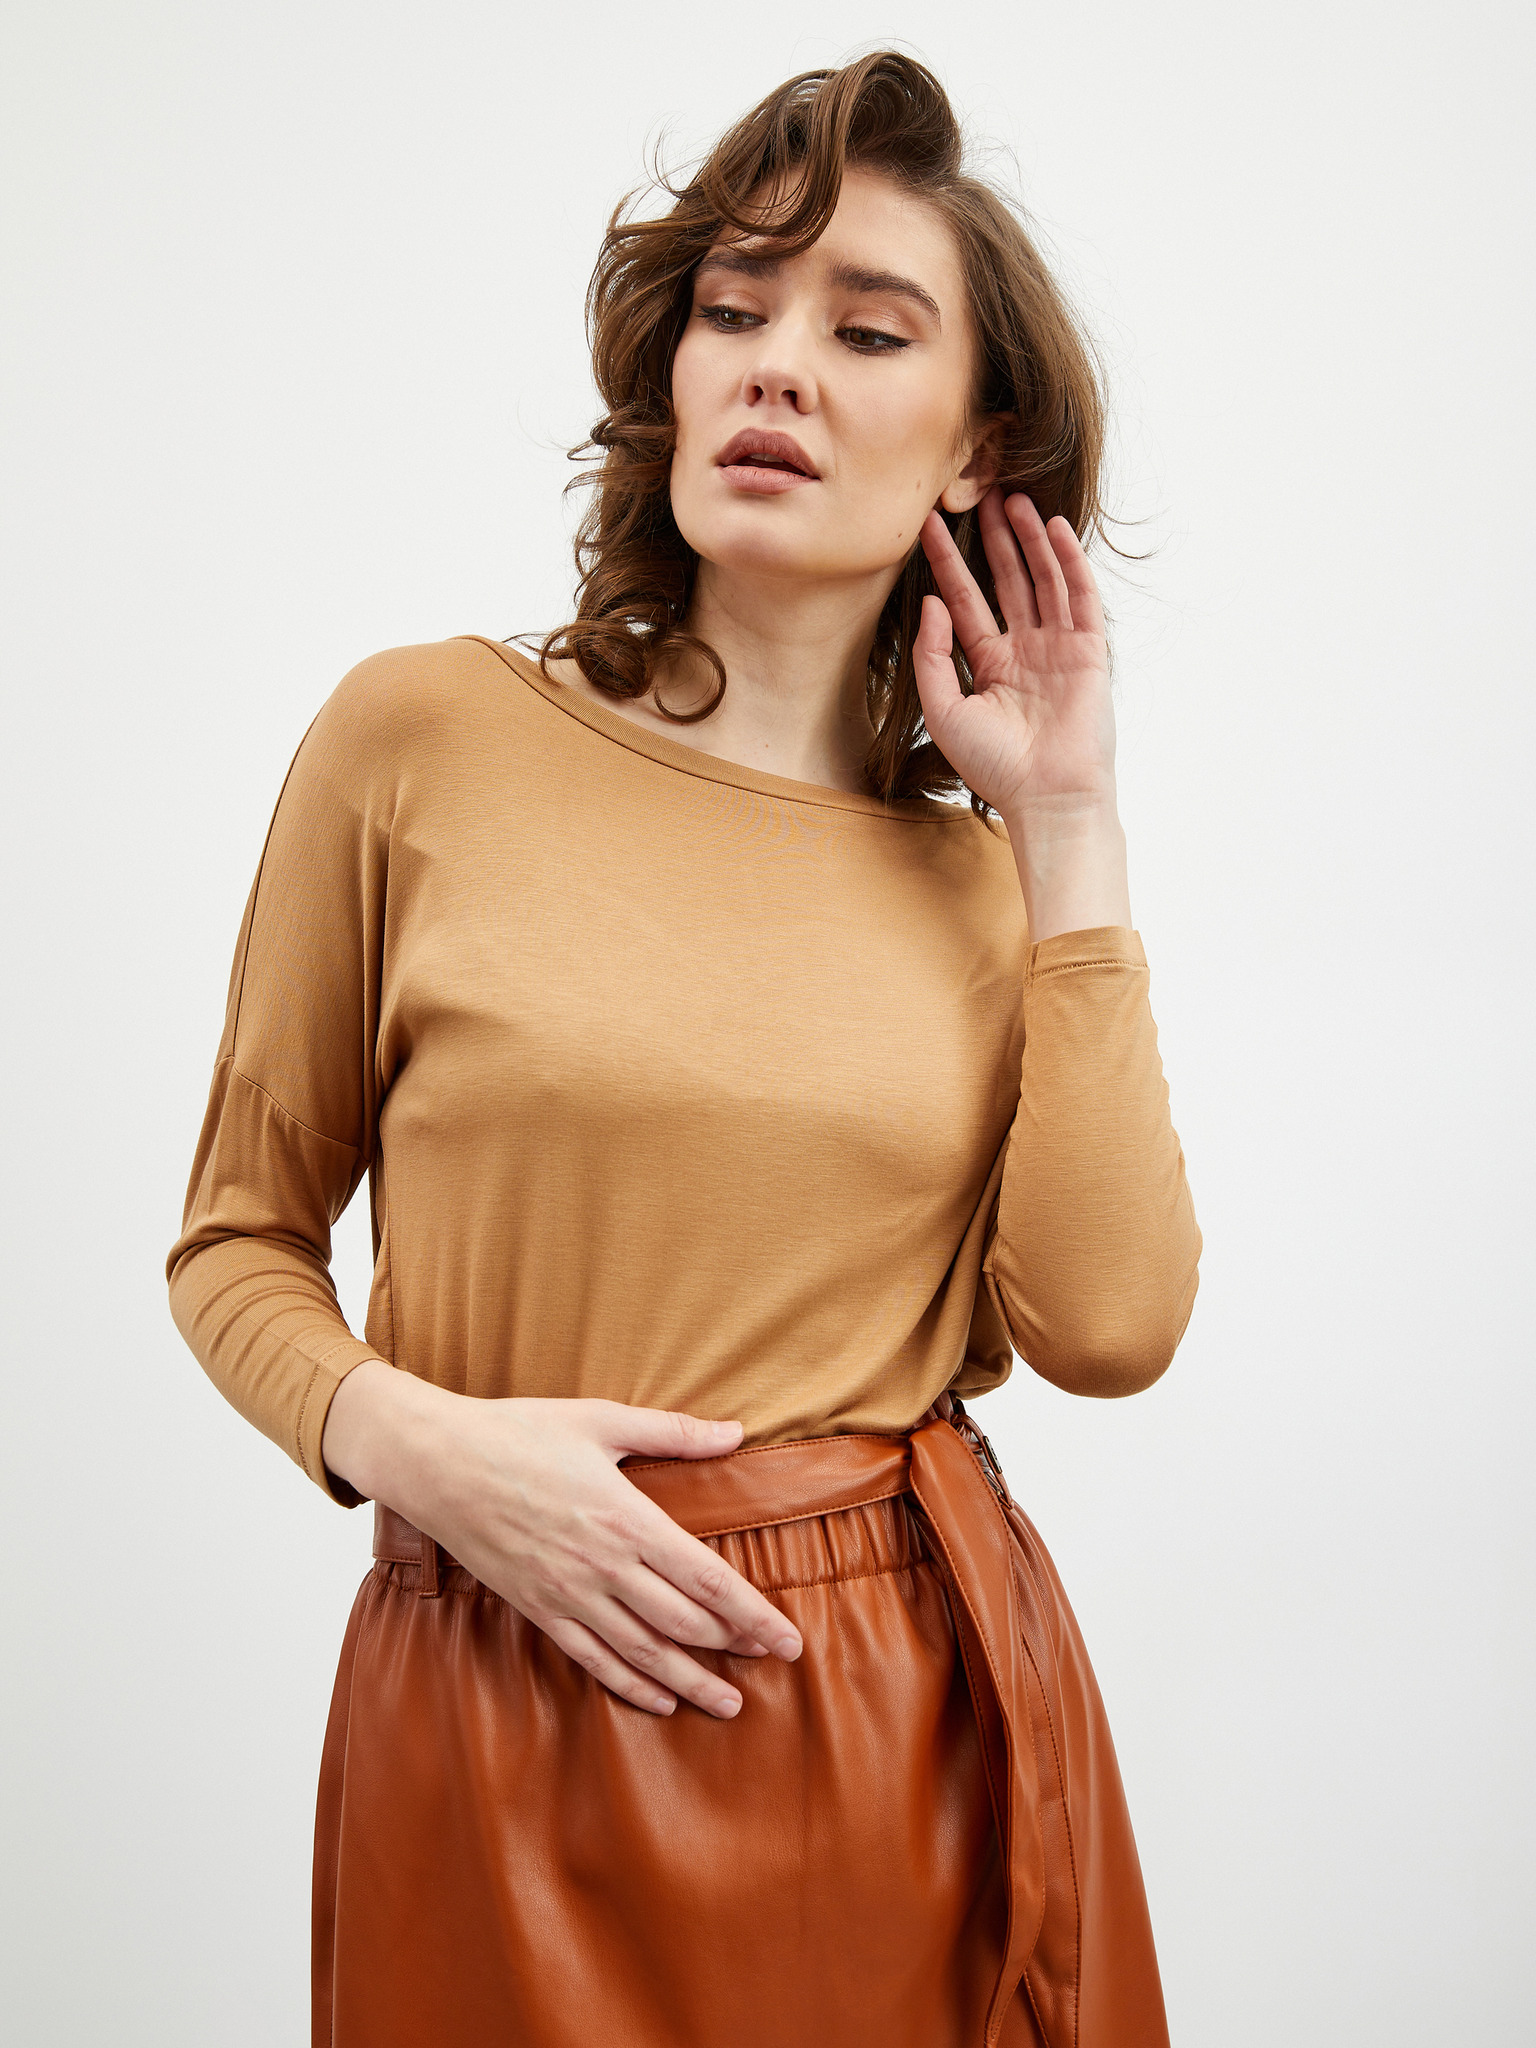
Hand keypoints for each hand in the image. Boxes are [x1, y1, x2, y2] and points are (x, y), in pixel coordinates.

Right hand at [322, 1368, 802, 1718]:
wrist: (437, 1462)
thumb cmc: (519, 1431)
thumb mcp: (601, 1419)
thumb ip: (673, 1432)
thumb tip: (735, 1432)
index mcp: (628, 1519)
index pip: (708, 1581)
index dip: (754, 1615)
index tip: (788, 1639)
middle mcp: (603, 1568)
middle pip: (685, 1623)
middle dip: (735, 1647)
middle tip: (774, 1661)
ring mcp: (567, 1595)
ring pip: (643, 1653)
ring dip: (691, 1681)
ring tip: (728, 1703)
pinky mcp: (537, 1610)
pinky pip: (592, 1660)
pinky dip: (631, 1685)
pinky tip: (660, 1699)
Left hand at [914, 486, 1115, 822]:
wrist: (1048, 797)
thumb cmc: (995, 765)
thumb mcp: (945, 709)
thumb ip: (933, 655)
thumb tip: (930, 602)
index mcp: (990, 665)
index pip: (966, 601)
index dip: (949, 563)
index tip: (930, 525)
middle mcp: (1026, 651)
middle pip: (1008, 581)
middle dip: (993, 539)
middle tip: (979, 493)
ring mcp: (1059, 649)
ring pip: (1043, 581)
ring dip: (1029, 540)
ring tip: (1012, 499)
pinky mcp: (1089, 652)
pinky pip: (1079, 598)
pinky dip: (1069, 563)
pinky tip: (1054, 530)